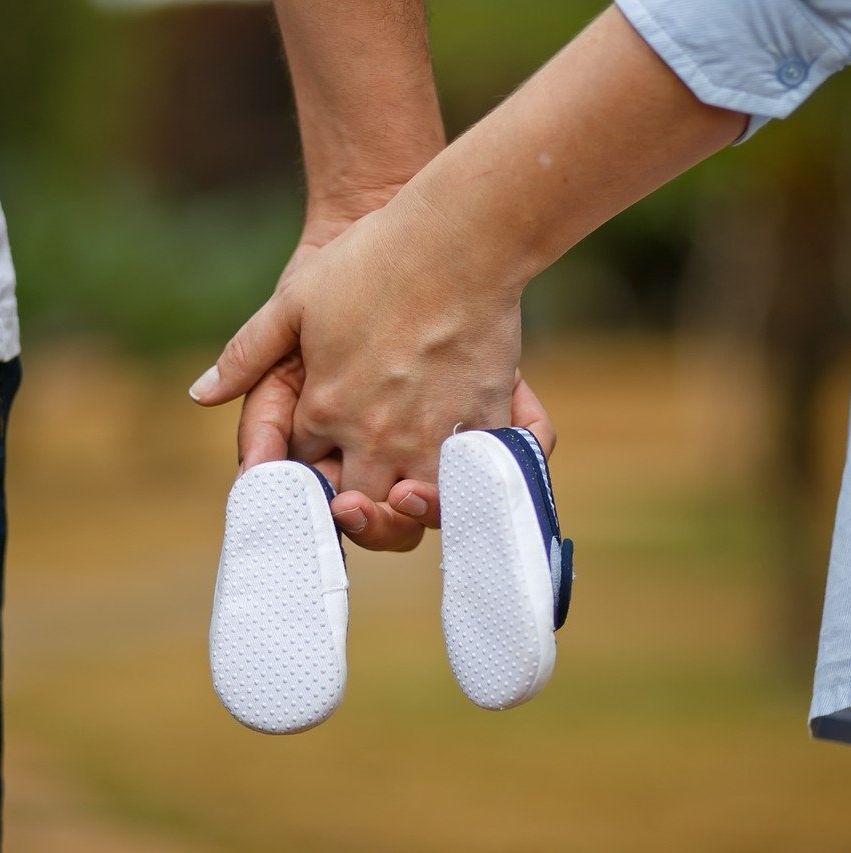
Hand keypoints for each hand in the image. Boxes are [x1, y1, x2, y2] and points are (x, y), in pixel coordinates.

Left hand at [191, 187, 534, 547]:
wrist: (458, 237)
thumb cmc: (373, 260)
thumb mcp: (294, 301)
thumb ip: (245, 354)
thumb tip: (200, 394)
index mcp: (326, 408)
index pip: (304, 463)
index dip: (305, 462)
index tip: (317, 454)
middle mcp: (376, 434)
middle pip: (357, 503)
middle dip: (351, 505)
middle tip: (358, 495)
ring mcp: (431, 435)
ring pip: (412, 509)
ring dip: (404, 510)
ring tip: (406, 495)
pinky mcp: (482, 424)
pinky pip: (471, 482)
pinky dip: (463, 487)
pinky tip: (458, 477)